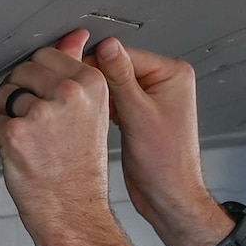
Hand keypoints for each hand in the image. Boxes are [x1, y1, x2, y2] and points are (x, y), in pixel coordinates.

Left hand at [0, 30, 142, 245]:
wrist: (75, 212)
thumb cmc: (80, 167)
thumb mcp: (91, 111)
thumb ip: (78, 68)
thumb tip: (75, 35)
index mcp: (91, 83)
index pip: (45, 55)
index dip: (39, 80)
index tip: (48, 103)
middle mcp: (68, 94)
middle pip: (20, 71)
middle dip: (20, 95)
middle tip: (39, 127)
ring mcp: (41, 114)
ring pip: (3, 96)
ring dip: (7, 117)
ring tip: (32, 142)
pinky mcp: (16, 135)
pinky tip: (20, 154)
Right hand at [88, 38, 245, 245]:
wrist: (168, 198)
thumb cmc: (166, 164)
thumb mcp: (139, 116)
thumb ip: (122, 79)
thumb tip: (107, 47)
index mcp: (173, 74)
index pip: (126, 55)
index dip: (98, 62)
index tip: (74, 71)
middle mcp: (164, 83)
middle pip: (119, 68)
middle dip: (96, 79)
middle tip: (72, 90)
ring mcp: (151, 100)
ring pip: (114, 85)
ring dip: (97, 94)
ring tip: (80, 105)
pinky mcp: (138, 115)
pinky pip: (115, 101)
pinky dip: (102, 107)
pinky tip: (89, 117)